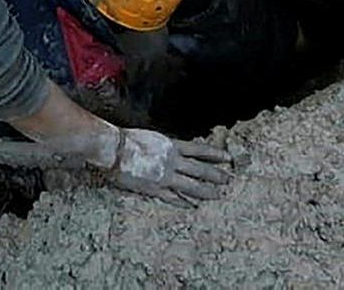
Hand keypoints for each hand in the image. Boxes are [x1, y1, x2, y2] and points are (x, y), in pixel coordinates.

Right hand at [107, 128, 230, 205]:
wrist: (114, 149)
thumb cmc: (128, 139)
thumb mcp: (152, 138)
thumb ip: (164, 146)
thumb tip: (172, 150)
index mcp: (172, 146)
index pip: (199, 150)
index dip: (214, 154)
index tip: (227, 158)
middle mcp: (173, 161)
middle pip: (200, 169)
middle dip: (216, 175)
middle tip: (229, 180)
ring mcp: (165, 176)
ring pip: (191, 185)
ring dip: (206, 191)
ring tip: (218, 195)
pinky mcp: (155, 188)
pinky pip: (173, 197)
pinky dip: (184, 202)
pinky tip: (192, 206)